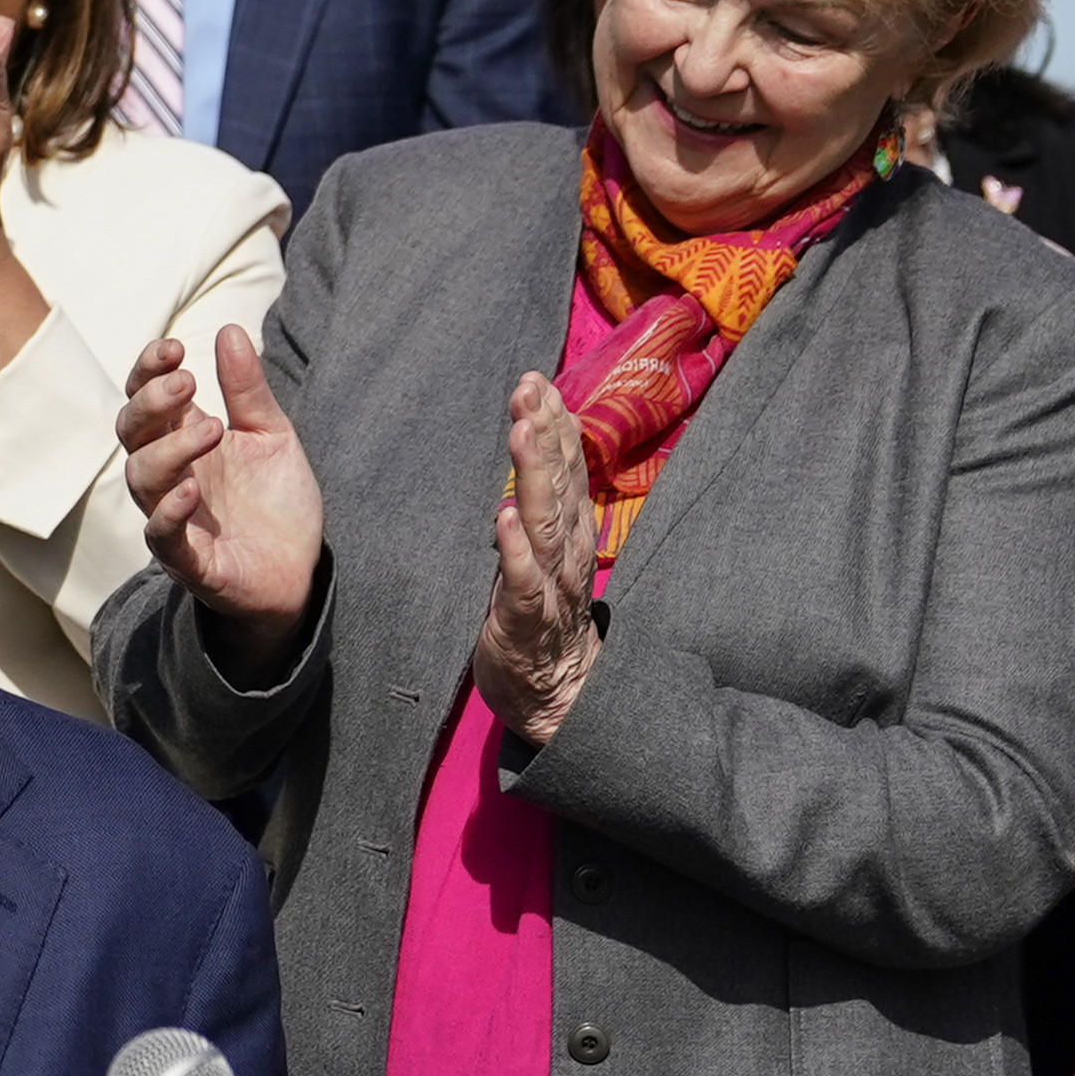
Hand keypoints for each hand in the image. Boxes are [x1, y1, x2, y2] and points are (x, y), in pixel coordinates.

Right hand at [120, 326, 325, 685]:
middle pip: (131, 431)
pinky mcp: (188, 560)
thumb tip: (230, 329)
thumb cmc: (276, 502)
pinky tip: (192, 489)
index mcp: (184, 440)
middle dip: (151, 401)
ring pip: (140, 477)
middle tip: (186, 381)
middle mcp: (170, 475)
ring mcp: (173, 516)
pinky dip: (169, 511)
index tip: (173, 348)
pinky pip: (160, 535)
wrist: (300, 572)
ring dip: (168, 448)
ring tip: (213, 430)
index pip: (144, 397)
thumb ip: (248, 389)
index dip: (147, 370)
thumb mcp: (271, 435)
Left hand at [472, 372, 601, 741]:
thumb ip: (547, 500)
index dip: (555, 424)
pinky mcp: (526, 621)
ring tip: (521, 433)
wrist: (558, 695)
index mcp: (570, 532)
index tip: (538, 380)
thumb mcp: (548, 550)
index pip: (567, 468)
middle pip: (558, 483)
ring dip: (532, 476)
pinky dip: (516, 551)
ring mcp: (549, 585)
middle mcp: (566, 551)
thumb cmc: (545, 614)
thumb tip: (538, 441)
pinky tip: (505, 520)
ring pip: (544, 522)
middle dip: (544, 432)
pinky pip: (523, 583)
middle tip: (528, 386)